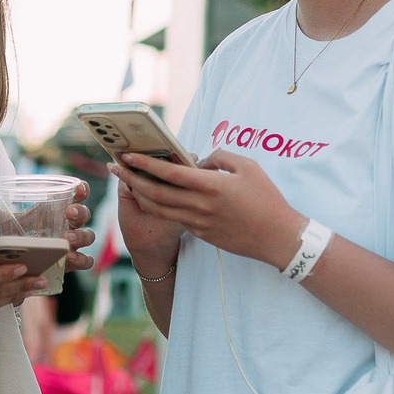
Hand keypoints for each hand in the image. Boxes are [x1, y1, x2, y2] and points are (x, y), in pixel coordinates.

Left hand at [0, 181, 99, 272]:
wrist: (21, 259)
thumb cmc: (21, 233)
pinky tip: (69, 259)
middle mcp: (71, 223)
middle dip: (79, 212)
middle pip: (84, 214)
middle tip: (69, 213)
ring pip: (89, 236)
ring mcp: (75, 242)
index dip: (82, 189)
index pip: (78, 193)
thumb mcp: (9, 224)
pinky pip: (86, 260)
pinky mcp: (75, 261)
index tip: (78, 188)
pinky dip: (80, 259)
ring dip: (80, 236)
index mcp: (61, 208)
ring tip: (66, 240)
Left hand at [114, 150, 303, 269]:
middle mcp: (200, 206)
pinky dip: (159, 207)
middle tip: (115, 168)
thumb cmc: (267, 199)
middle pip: (155, 193)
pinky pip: (174, 218)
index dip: (145, 164)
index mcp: (211, 186)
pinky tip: (154, 197)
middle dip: (131, 179)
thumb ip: (220, 157)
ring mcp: (198, 223)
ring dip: (140, 195)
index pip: (169, 173)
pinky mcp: (201, 234)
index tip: (128, 155)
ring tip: (128, 182)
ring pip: (159, 209)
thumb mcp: (248, 167)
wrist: (277, 237)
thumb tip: (200, 160)